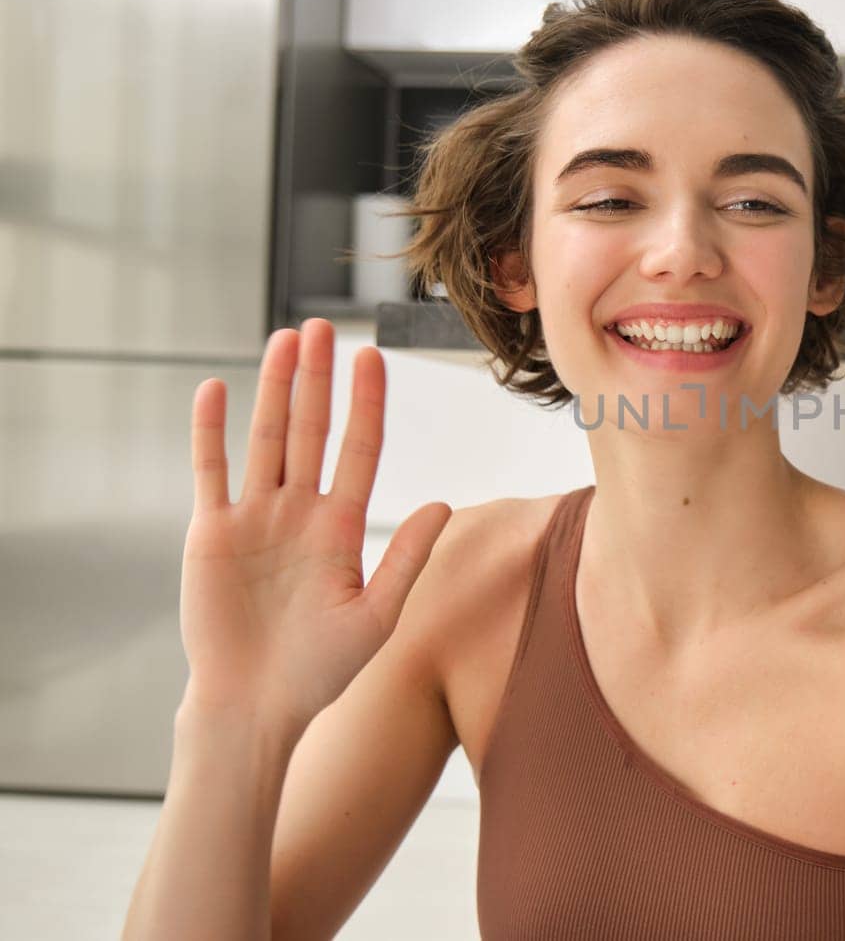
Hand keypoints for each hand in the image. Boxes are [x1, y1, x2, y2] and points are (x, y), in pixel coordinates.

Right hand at [179, 319, 452, 732]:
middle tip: (325, 326)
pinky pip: (212, 472)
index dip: (366, 403)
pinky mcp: (212, 534)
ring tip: (285, 340)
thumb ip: (406, 557)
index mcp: (342, 526)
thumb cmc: (320, 672)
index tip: (374, 357)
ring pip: (268, 439)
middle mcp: (300, 512)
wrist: (256, 707)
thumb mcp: (376, 615)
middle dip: (319, 379)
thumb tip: (443, 503)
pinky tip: (215, 389)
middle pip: (313, 430)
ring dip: (275, 390)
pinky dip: (211, 432)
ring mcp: (256, 518)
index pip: (360, 449)